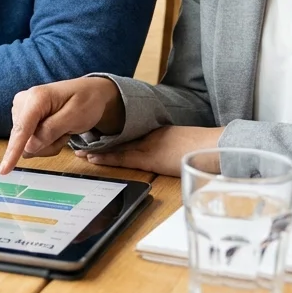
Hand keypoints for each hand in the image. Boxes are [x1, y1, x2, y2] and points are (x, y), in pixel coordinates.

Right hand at [0, 77, 124, 173]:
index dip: (13, 151)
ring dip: (47, 144)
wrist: (90, 92)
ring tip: (63, 130)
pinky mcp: (23, 118)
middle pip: (24, 140)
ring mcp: (21, 110)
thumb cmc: (86, 101)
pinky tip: (56, 130)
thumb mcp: (75, 116)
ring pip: (26, 144)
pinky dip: (45, 142)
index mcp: (36, 98)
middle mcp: (23, 102)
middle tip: (66, 134)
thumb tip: (28, 148)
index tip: (4, 170)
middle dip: (46, 145)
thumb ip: (51, 131)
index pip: (22, 129)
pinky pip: (29, 142)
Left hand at [74, 126, 222, 175]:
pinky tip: (91, 158)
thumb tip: (172, 155)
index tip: (96, 137)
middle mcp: (149, 137)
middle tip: (78, 141)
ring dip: (97, 150)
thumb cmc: (206, 149)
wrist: (214, 147)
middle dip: (99, 141)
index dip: (112, 137)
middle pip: (119, 139)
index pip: (129, 136)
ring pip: (116, 148)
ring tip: (78, 151)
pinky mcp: (149, 158)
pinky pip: (122, 158)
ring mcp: (148, 146)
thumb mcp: (185, 147)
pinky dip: (105, 158)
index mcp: (158, 134)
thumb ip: (173, 150)